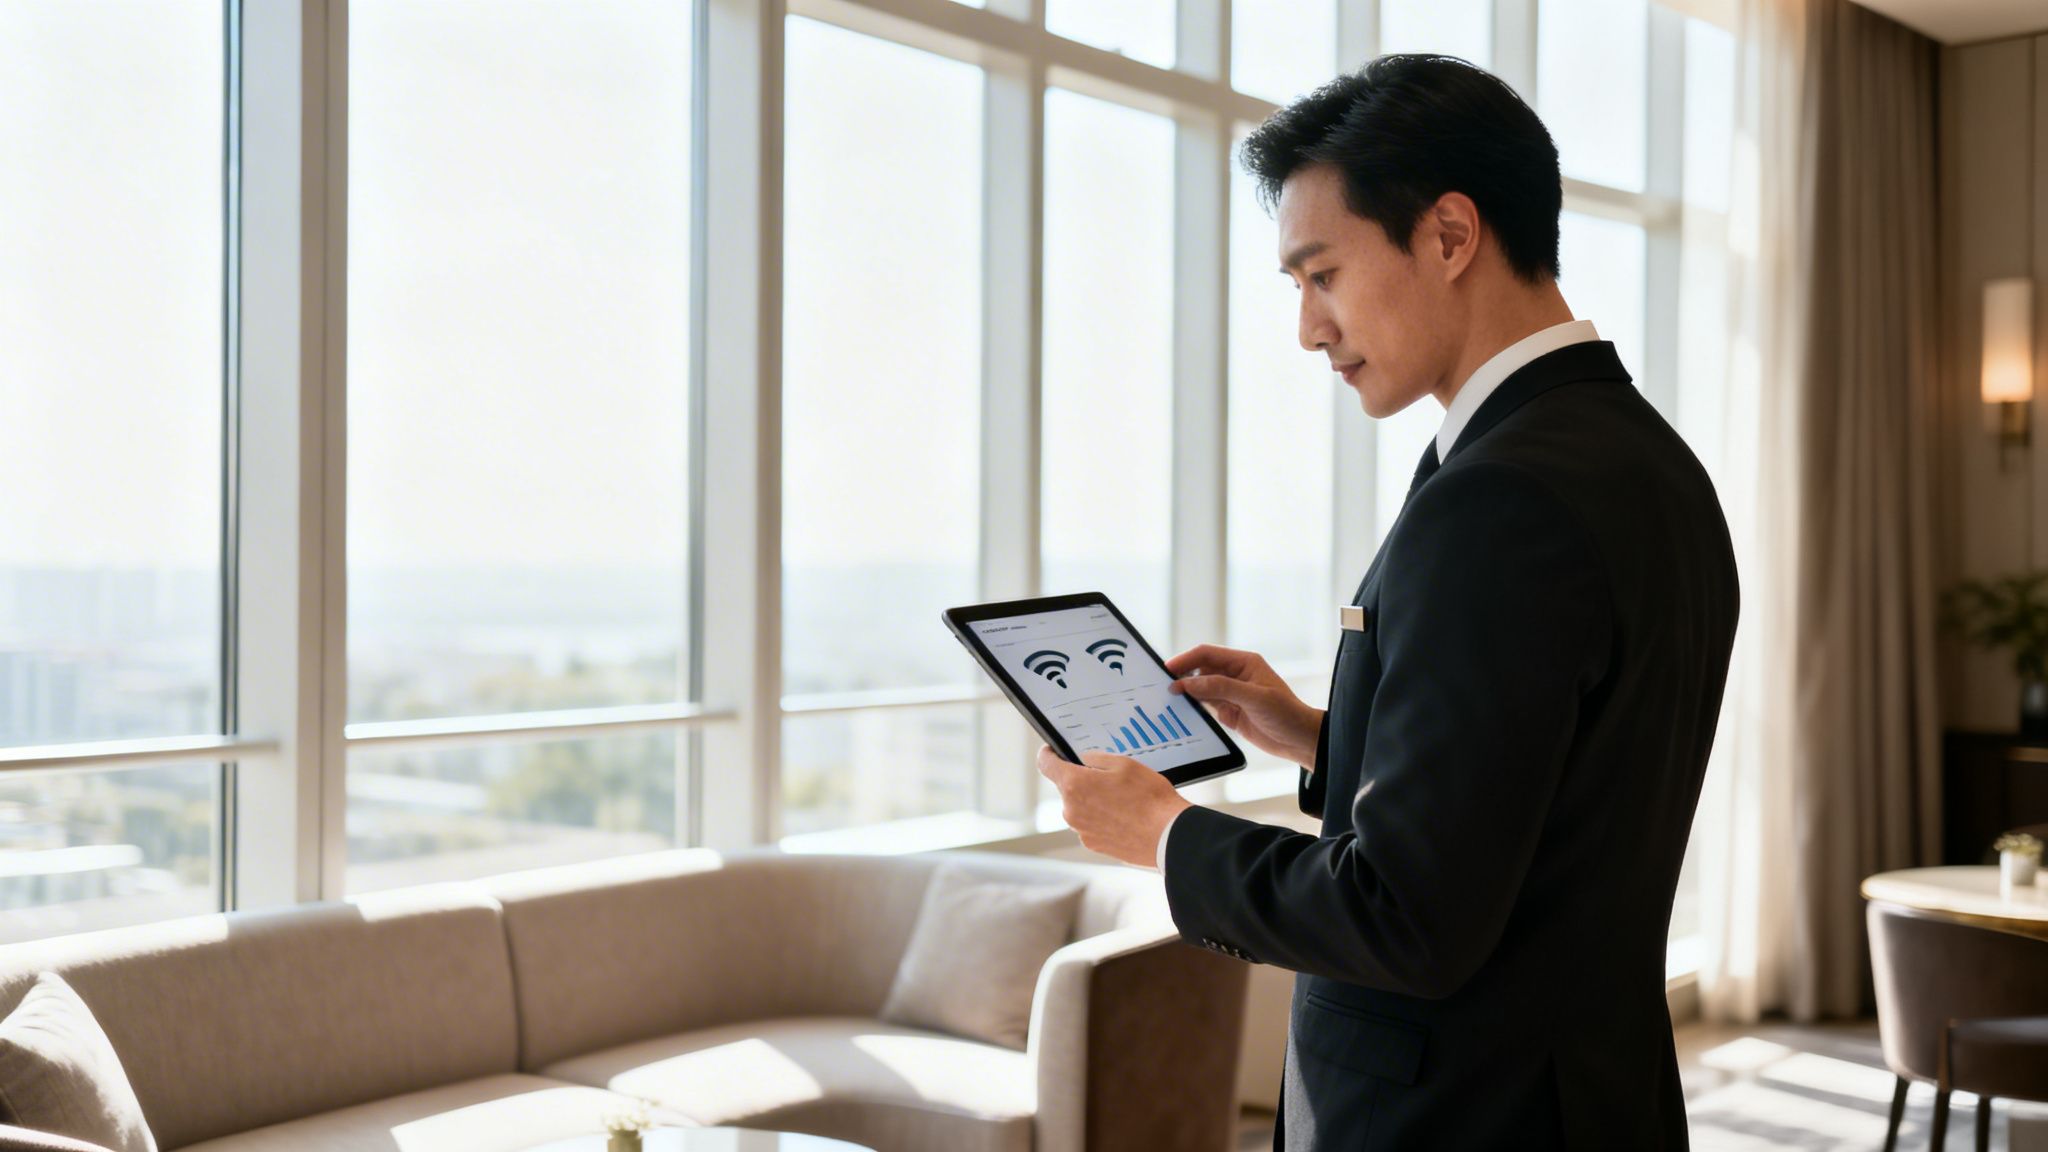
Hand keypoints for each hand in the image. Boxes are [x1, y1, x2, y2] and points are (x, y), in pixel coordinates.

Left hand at [1037, 746, 1190, 867]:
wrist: (1167, 835)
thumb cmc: (1149, 799)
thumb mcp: (1124, 763)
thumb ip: (1095, 758)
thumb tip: (1083, 760)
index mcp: (1074, 785)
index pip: (1046, 764)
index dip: (1049, 754)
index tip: (1053, 751)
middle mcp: (1071, 810)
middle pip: (1067, 787)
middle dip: (1083, 780)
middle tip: (1110, 779)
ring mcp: (1081, 830)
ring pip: (1080, 806)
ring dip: (1093, 801)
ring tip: (1123, 800)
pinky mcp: (1093, 844)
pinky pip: (1090, 824)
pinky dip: (1102, 818)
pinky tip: (1124, 816)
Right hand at [1165, 644, 1322, 767]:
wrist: (1299, 740)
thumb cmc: (1286, 713)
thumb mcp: (1254, 698)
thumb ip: (1221, 688)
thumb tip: (1189, 683)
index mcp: (1243, 663)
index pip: (1207, 654)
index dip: (1185, 659)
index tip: (1167, 670)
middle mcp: (1235, 675)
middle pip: (1200, 669)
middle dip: (1182, 675)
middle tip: (1161, 686)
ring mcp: (1231, 694)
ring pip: (1200, 688)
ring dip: (1185, 692)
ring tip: (1166, 699)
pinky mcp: (1229, 712)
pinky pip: (1205, 705)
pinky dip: (1193, 707)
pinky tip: (1181, 711)